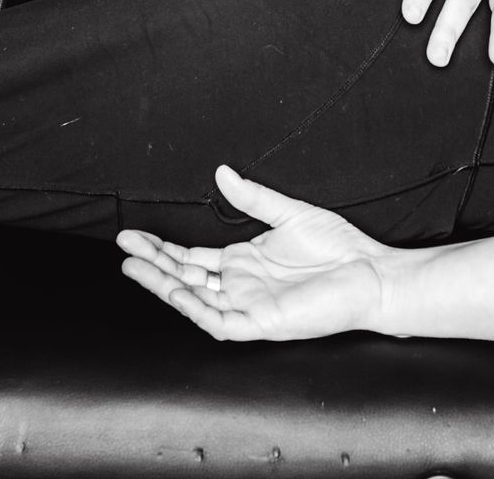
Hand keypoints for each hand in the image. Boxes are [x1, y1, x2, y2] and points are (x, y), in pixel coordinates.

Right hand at [117, 165, 389, 342]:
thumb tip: (221, 172)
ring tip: (135, 266)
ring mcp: (249, 306)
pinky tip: (177, 291)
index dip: (160, 248)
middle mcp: (240, 286)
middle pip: (184, 277)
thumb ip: (253, 197)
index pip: (190, 258)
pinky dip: (197, 308)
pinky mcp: (263, 323)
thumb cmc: (337, 248)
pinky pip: (221, 322)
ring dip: (165, 285)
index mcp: (243, 262)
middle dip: (152, 264)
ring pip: (195, 300)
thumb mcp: (288, 213)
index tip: (133, 235)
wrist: (371, 273)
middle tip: (122, 246)